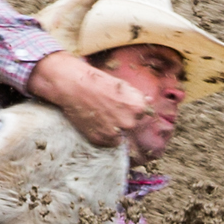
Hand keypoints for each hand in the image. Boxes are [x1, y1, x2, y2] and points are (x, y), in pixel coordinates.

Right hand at [26, 50, 152, 147]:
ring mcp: (114, 133)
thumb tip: (150, 101)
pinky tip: (95, 122)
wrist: (74, 86)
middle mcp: (129, 122)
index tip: (121, 104)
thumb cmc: (98, 81)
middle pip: (131, 124)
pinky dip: (103, 135)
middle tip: (109, 108)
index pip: (143, 113)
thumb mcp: (123, 85)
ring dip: (114, 129)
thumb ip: (137, 97)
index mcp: (138, 107)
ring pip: (120, 135)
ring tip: (101, 115)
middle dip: (123, 119)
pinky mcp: (100, 139)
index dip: (131, 108)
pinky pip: (108, 142)